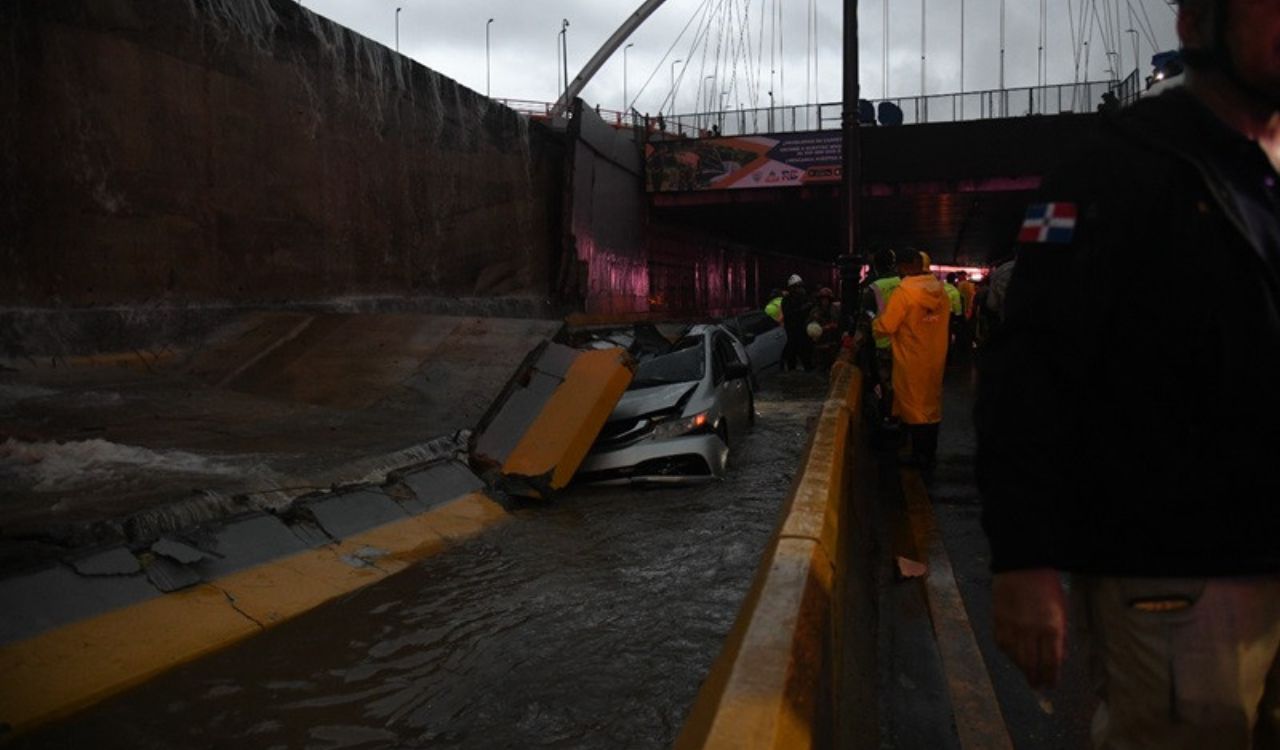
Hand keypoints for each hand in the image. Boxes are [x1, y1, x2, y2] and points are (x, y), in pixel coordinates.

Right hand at [992, 568, 1067, 688]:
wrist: (1022, 564)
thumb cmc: (1047, 585)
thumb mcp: (1061, 609)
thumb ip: (1060, 634)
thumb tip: (1057, 656)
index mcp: (1051, 627)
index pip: (1051, 663)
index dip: (1051, 678)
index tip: (1052, 685)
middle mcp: (1031, 630)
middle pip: (1031, 664)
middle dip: (1035, 678)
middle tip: (1037, 685)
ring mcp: (1012, 626)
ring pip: (1015, 657)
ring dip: (1021, 668)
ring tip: (1026, 672)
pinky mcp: (998, 620)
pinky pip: (1002, 644)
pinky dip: (1008, 653)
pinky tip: (1012, 655)